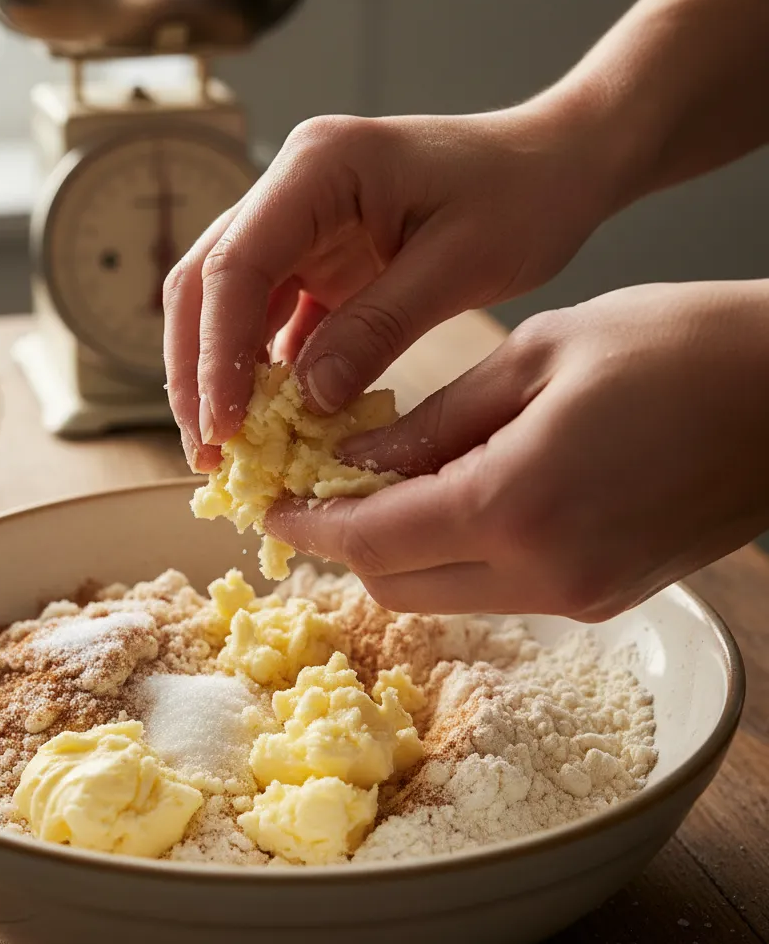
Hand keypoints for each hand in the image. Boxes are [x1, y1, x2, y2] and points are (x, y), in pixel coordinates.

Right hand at [162, 103, 619, 470]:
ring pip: (228, 304)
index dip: (218, 352)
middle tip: (210, 451)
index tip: (225, 426)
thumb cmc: (523, 196)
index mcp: (318, 167)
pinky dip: (265, 368)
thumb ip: (378, 327)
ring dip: (221, 374)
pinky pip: (272, 317)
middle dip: (198, 369)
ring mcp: (301, 224)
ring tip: (228, 447)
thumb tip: (306, 400)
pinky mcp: (319, 259)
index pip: (236, 265)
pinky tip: (270, 418)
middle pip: (208, 283)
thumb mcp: (459, 264)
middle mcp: (291, 189)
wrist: (554, 164)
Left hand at [264, 281, 768, 620]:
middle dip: (345, 544)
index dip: (310, 527)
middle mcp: (544, 573)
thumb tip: (354, 462)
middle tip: (316, 491)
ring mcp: (579, 595)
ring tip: (375, 489)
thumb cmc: (672, 347)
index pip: (373, 541)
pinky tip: (446, 500)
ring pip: (441, 596)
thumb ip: (434, 422)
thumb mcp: (536, 357)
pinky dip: (451, 556)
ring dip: (396, 552)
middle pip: (397, 585)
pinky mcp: (604, 596)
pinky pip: (494, 590)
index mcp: (515, 504)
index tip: (270, 507)